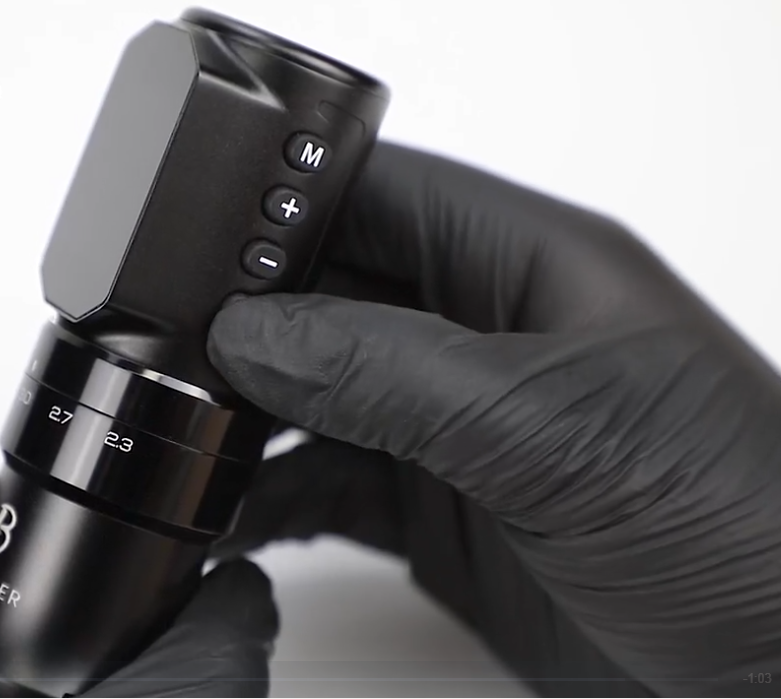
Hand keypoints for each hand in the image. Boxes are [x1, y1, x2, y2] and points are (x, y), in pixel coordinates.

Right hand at [207, 142, 780, 696]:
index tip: (199, 255)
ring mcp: (456, 427)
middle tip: (171, 360)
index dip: (284, 212)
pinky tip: (234, 513)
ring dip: (249, 418)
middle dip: (248, 325)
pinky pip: (330, 484)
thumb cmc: (748, 519)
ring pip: (319, 396)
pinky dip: (273, 497)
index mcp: (528, 268)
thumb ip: (392, 373)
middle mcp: (483, 336)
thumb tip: (259, 333)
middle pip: (332, 298)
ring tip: (185, 441)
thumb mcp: (551, 429)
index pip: (381, 198)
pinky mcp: (440, 511)